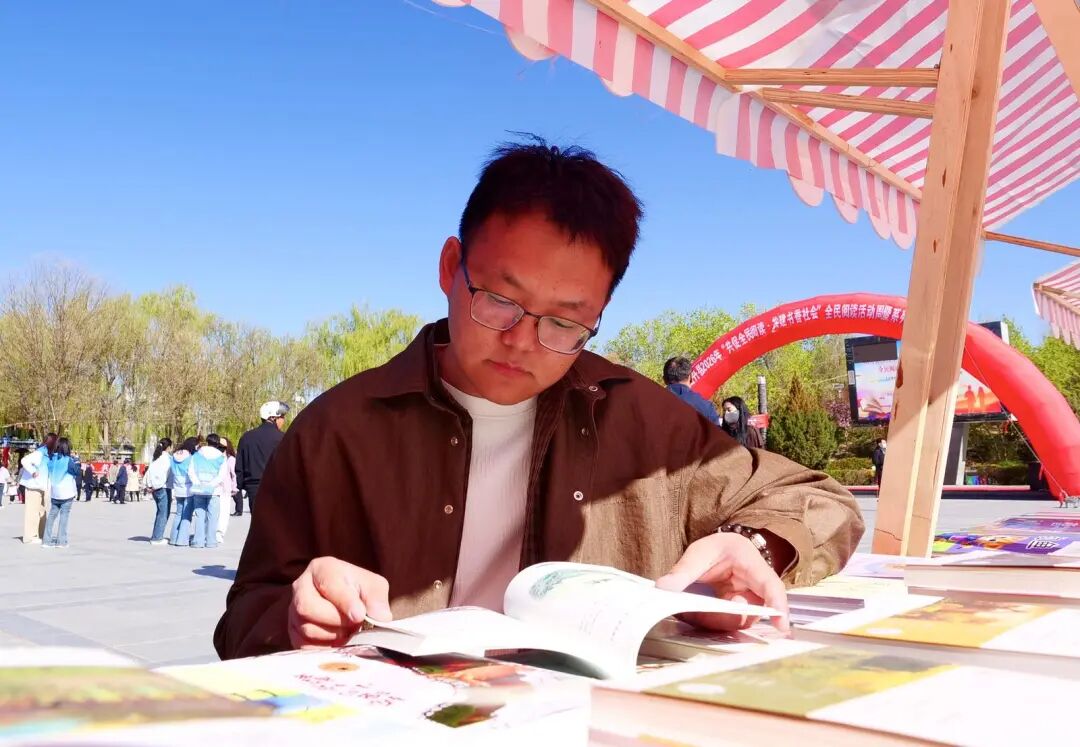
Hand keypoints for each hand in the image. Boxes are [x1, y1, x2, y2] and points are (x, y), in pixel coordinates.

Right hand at [288, 557, 391, 648]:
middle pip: (308, 608)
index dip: (344, 601)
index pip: (329, 584)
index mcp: (321, 569)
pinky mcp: (293, 633)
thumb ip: (377, 598)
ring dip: (334, 636)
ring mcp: (293, 611)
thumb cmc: (358, 590)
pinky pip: (305, 647)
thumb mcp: (373, 586)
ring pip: (307, 630)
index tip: (359, 615)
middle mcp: (301, 587)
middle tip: (355, 623)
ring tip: (349, 630)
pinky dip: (326, 648)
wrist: (345, 603)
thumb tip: (381, 617)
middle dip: (336, 621)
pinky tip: (339, 642)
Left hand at [656, 533, 790, 634]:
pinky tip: (693, 614)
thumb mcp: (699, 553)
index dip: (778, 605)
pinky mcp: (737, 614)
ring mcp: (748, 602)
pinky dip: (708, 622)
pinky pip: (726, 624)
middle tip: (710, 611)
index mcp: (751, 563)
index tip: (781, 624)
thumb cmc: (716, 549)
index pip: (770, 585)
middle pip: (754, 611)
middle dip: (730, 616)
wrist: (720, 553)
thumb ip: (683, 571)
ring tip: (692, 611)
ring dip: (714, 620)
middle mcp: (754, 587)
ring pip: (739, 621)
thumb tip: (664, 587)